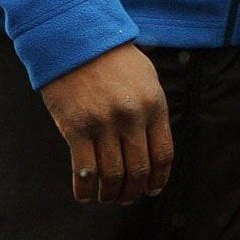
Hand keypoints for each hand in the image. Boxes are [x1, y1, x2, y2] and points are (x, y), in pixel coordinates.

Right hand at [40, 43, 172, 204]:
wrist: (78, 41)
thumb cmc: (114, 60)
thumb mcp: (146, 79)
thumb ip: (153, 110)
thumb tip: (154, 146)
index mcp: (154, 104)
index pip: (163, 153)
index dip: (159, 178)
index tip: (153, 190)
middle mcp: (132, 117)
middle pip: (139, 169)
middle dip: (134, 191)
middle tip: (127, 198)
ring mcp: (104, 124)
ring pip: (112, 175)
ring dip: (111, 194)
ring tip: (108, 198)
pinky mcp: (76, 129)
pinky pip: (84, 171)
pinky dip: (85, 190)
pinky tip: (85, 195)